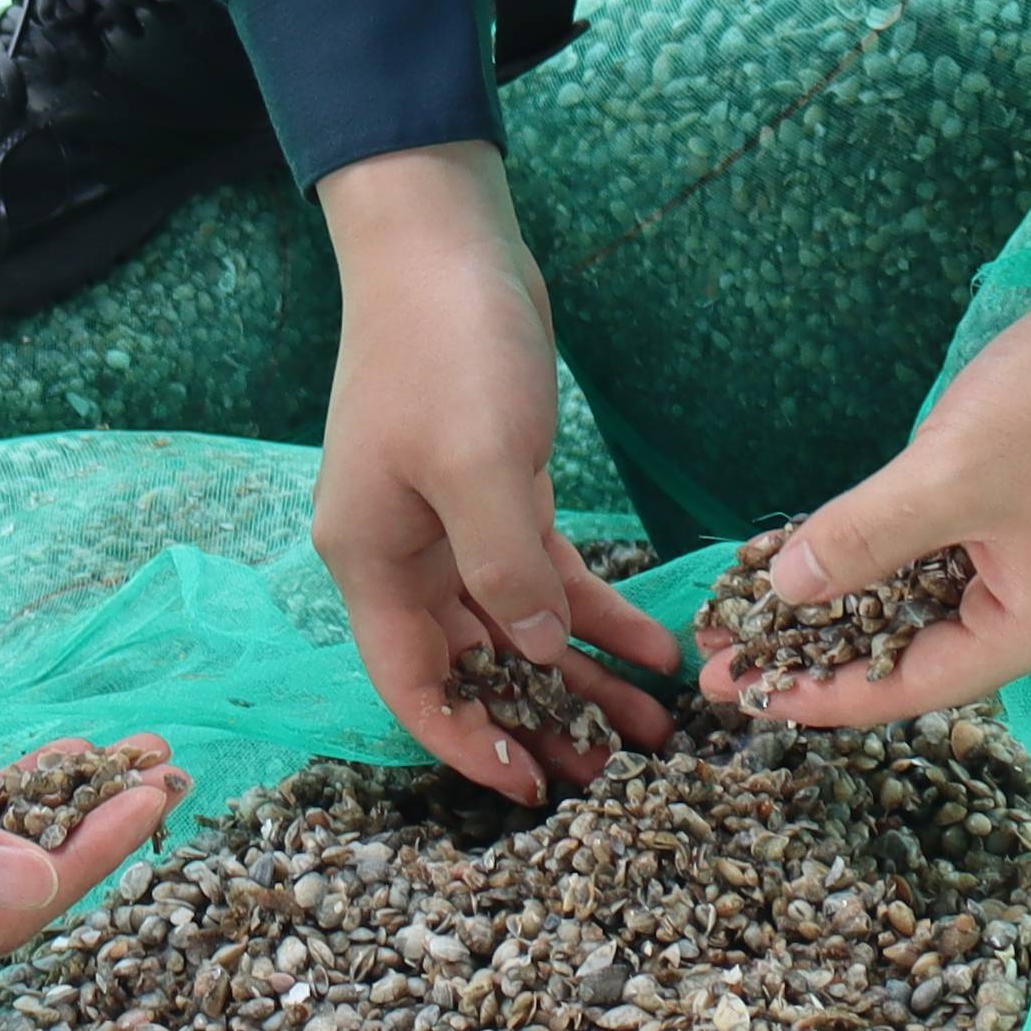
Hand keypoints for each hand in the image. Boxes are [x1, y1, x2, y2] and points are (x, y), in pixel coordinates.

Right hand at [314, 144, 676, 797]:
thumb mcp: (480, 464)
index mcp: (374, 560)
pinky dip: (598, 609)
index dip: (471, 745)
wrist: (444, 238)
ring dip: (584, 675)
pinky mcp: (497, 486)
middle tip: (621, 775)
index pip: (415, 687)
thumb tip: (540, 656)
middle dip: (544, 722)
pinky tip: (657, 643)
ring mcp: (450, 522)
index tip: (536, 792)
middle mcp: (404, 553)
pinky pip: (548, 572)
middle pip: (475, 669)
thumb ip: (508, 571)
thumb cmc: (444, 346)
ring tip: (656, 726)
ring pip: (520, 627)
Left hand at [722, 199, 1030, 730]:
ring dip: (867, 600)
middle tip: (740, 646)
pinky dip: (912, 561)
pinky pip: (978, 564)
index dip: (822, 691)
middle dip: (832, 646)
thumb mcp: (947, 473)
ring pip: (952, 604)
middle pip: (932, 651)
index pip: (914, 683)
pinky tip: (854, 551)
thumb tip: (788, 590)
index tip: (743, 692)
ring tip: (777, 602)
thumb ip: (862, 539)